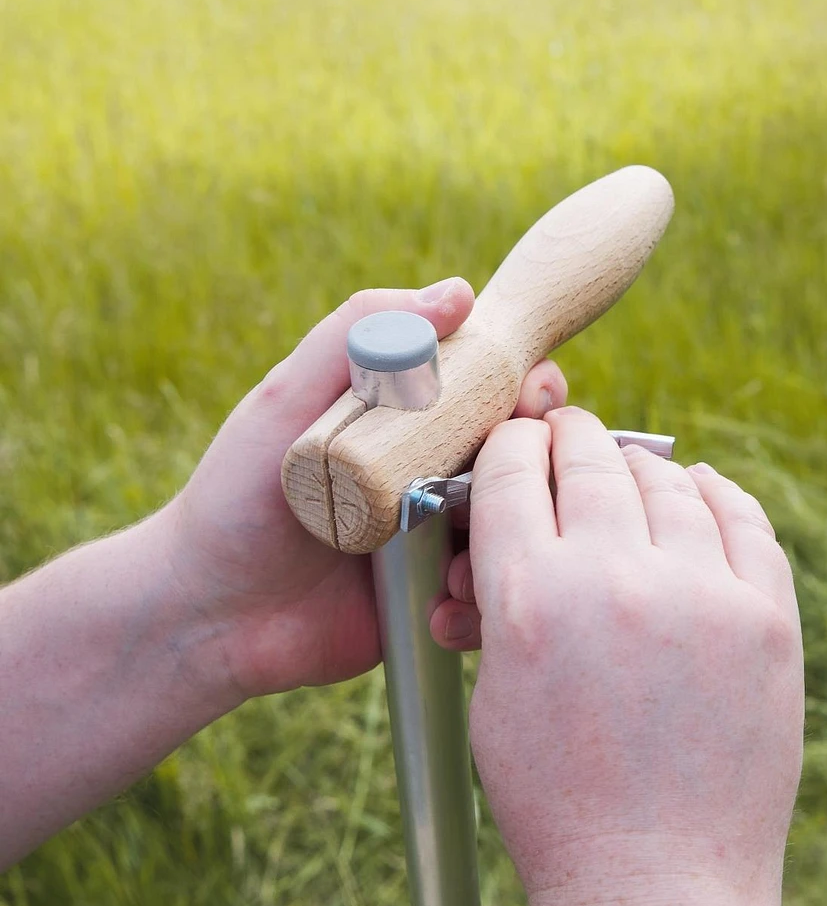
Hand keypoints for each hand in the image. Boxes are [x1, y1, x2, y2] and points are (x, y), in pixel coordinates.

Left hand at [161, 278, 566, 699]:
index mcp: (405, 425)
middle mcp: (430, 478)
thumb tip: (460, 292)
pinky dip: (489, 590)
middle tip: (530, 457)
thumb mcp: (288, 399)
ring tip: (474, 541)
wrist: (207, 613)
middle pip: (517, 455)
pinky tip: (452, 596)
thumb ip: (357, 334)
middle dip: (540, 451)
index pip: (489, 390)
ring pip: (516, 523)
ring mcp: (435, 543)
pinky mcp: (436, 602)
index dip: (526, 383)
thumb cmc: (237, 496)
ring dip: (519, 527)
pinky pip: (490, 591)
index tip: (536, 386)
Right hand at [465, 407, 803, 905]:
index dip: (509, 446)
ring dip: (636, 464)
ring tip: (625, 469)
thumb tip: (502, 540)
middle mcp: (616, 581)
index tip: (516, 444)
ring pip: (665, 478)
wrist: (656, 882)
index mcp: (530, 600)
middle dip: (566, 438)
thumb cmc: (555, 796)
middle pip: (587, 458)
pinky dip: (712, 490)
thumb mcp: (494, 695)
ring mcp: (703, 596)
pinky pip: (742, 518)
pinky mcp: (767, 620)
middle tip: (563, 435)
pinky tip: (696, 484)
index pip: (514, 471)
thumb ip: (496, 602)